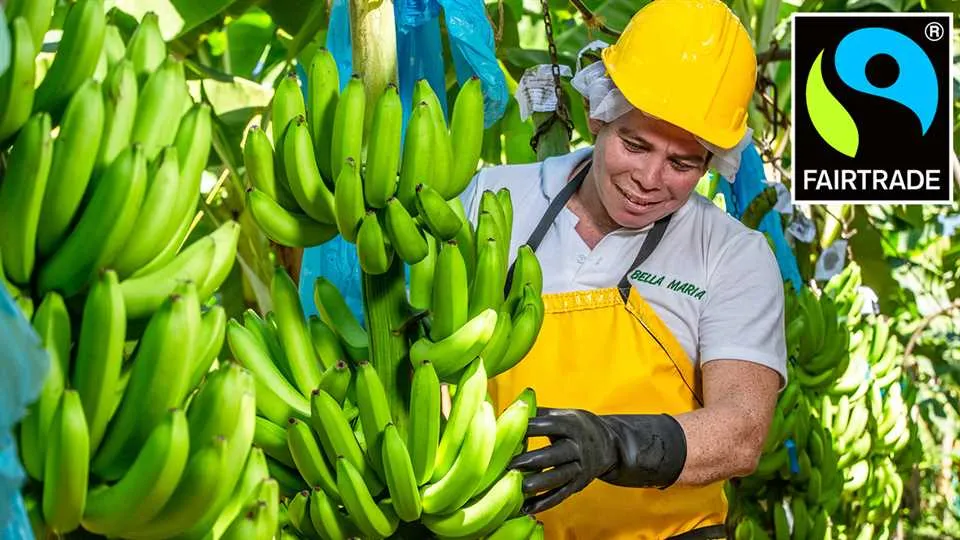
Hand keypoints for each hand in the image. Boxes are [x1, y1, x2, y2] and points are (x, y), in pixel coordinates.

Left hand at [508, 407, 686, 514]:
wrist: (610, 445)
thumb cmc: (575, 426)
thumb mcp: (563, 414)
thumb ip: (538, 413)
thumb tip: (508, 409)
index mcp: (572, 425)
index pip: (551, 425)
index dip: (531, 427)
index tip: (508, 430)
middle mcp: (578, 447)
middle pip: (557, 454)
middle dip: (534, 460)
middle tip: (510, 465)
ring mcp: (580, 468)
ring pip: (560, 477)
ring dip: (540, 484)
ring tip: (519, 488)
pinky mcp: (578, 485)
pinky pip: (560, 495)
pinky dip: (544, 503)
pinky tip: (525, 509)